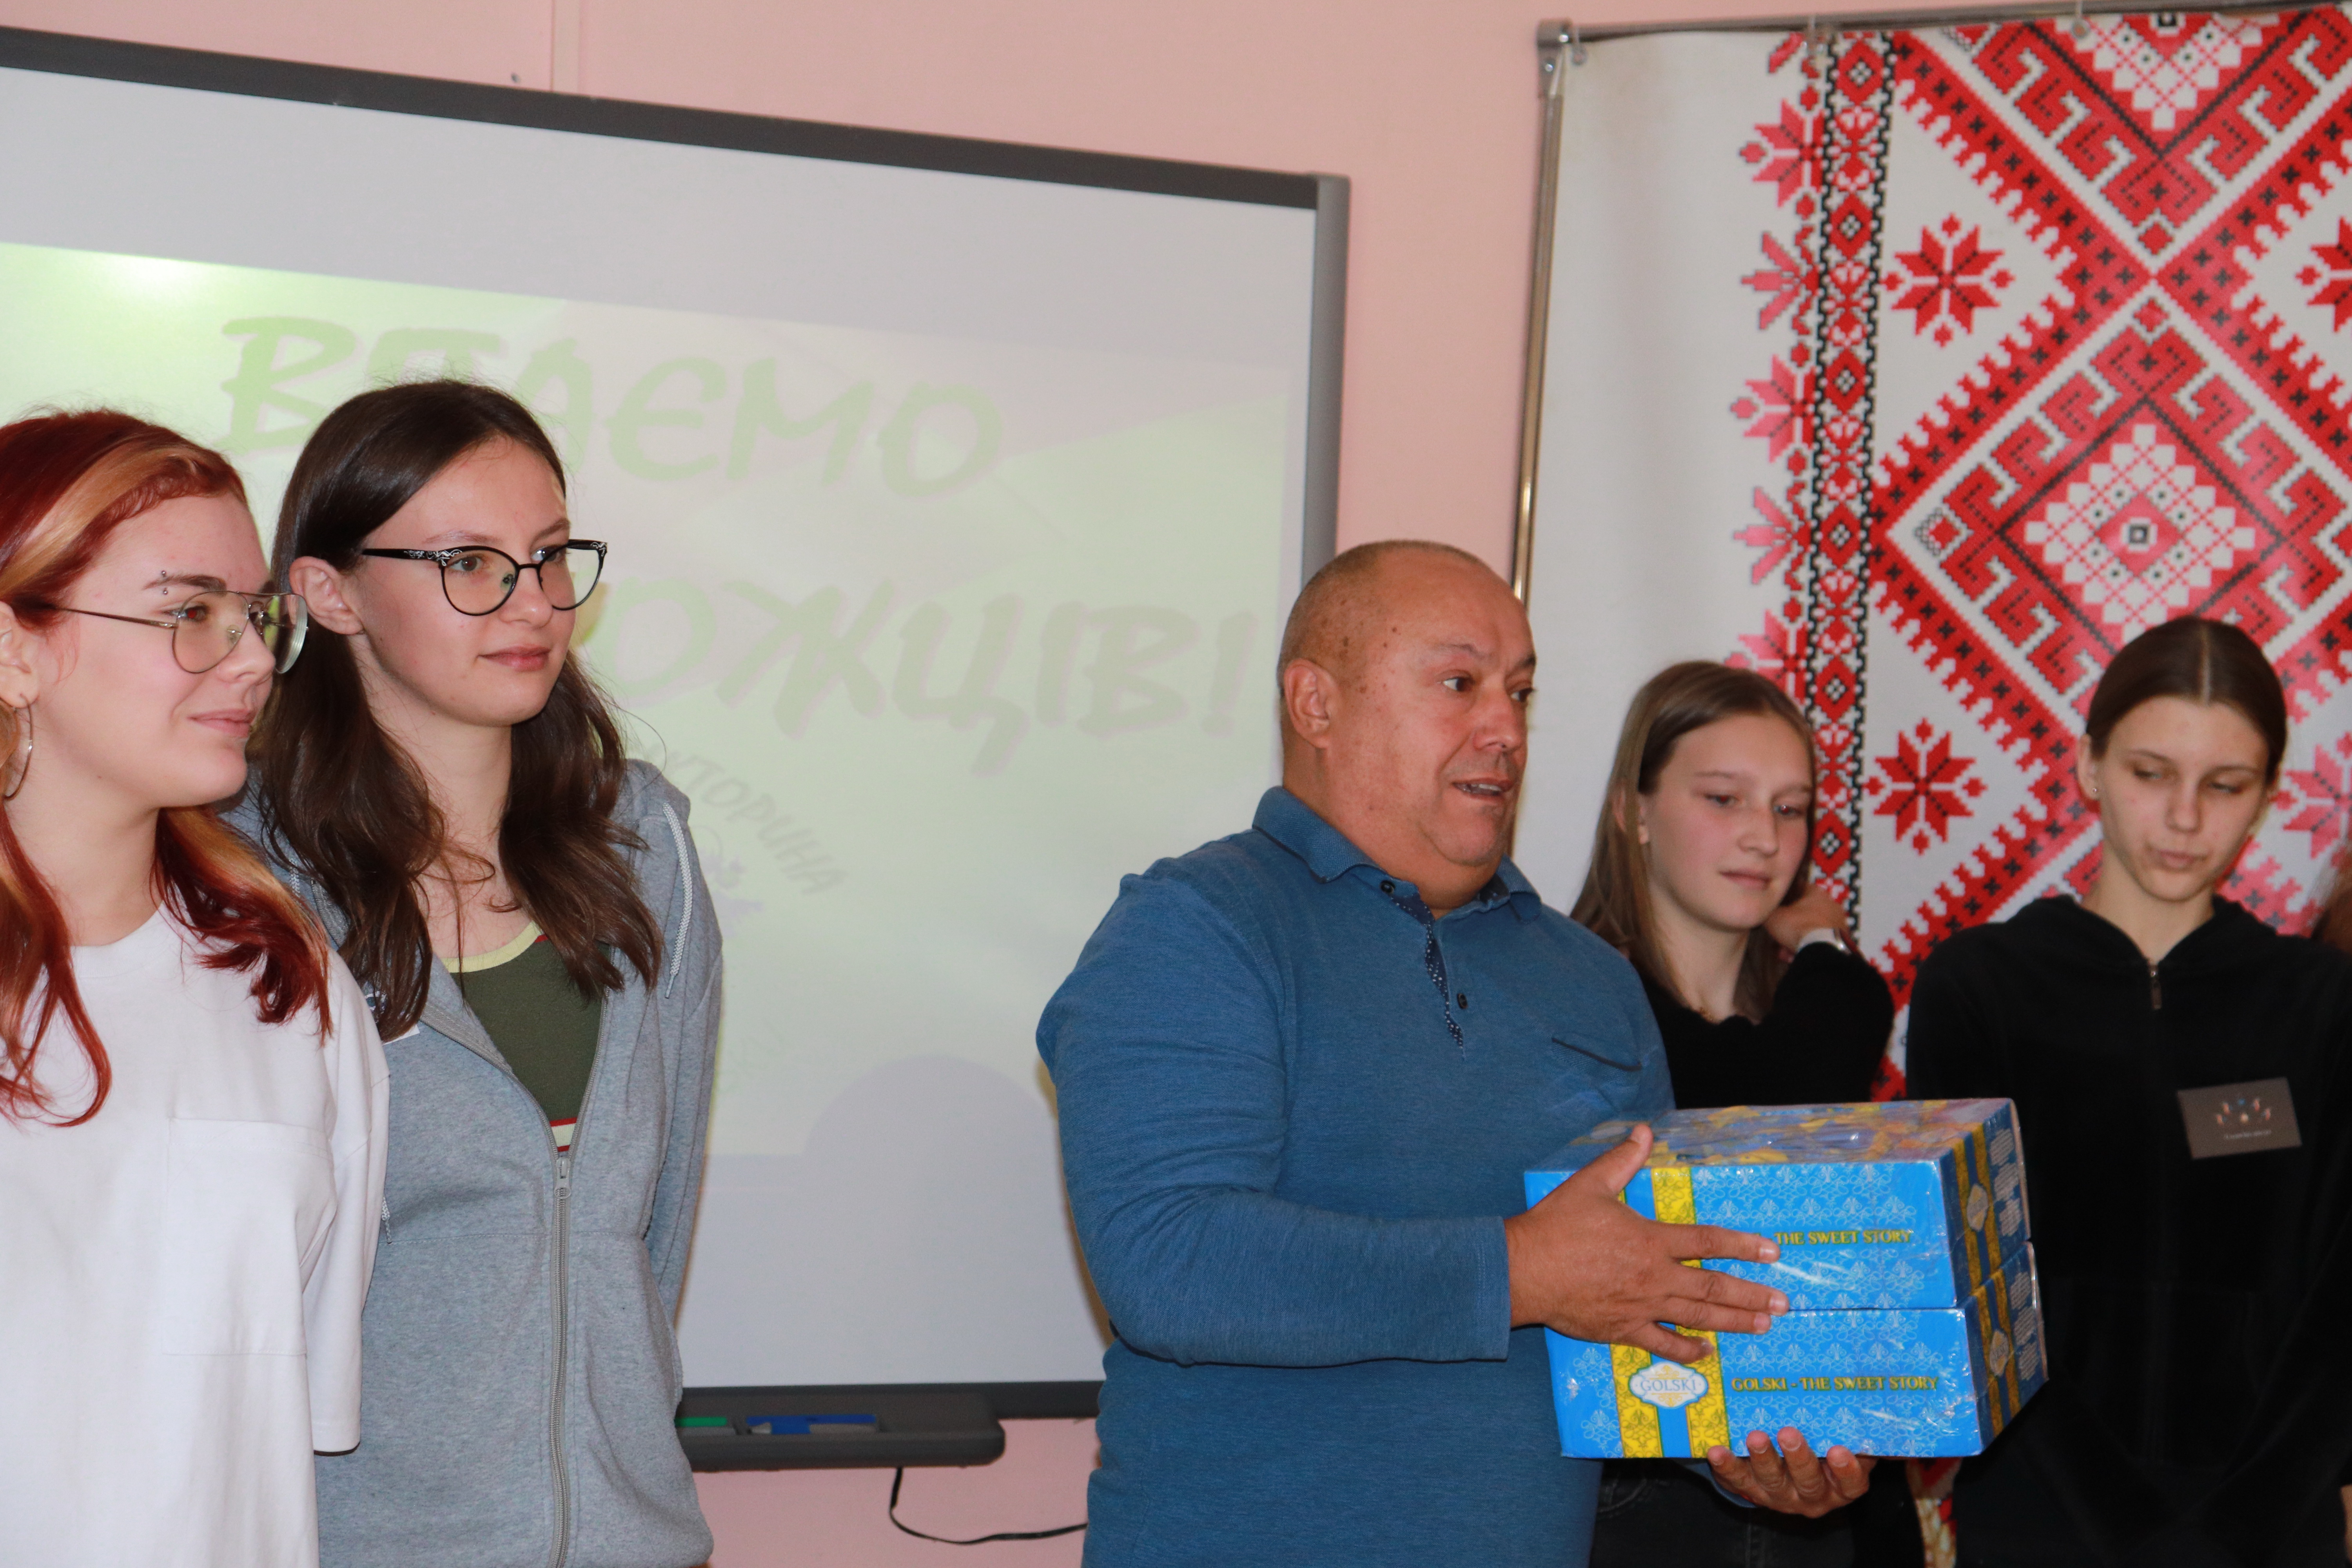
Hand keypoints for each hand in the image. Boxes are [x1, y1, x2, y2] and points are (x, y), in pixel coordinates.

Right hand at [1504, 1124, 1787, 1363]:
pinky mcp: (1623, 1329)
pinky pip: (1664, 1344)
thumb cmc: (1556, 1226)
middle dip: (1751, 1295)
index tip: (1771, 1252)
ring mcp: (1641, 1306)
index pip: (1708, 1241)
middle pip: (1713, 1286)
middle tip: (1782, 1303)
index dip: (1743, 1245)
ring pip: (1698, 1317)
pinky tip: (1708, 1352)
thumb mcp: (1590, 1184)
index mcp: (1650, 1239)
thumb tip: (1645, 1131)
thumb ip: (1623, 1160)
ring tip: (1762, 1325)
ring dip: (1734, 1321)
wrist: (1525, 1270)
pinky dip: (1688, 1350)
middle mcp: (1654, 1276)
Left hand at [1706, 1428, 1875, 1515]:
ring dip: (1763, 1459)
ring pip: (1773, 1482)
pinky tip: (1717, 1450)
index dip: (1847, 1470)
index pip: (1851, 1483)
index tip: (1839, 1450)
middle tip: (1789, 1433)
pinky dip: (1727, 1465)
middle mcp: (1813, 1495)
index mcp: (1840, 1484)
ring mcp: (1781, 1496)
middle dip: (1798, 1458)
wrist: (1787, 1469)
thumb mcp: (1843, 1440)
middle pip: (1809, 1482)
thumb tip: (1875, 1396)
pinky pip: (1737, 1480)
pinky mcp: (1751, 1490)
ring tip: (1755, 1436)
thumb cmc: (1822, 1446)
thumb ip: (1857, 1426)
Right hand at [1763, 885, 1850, 954]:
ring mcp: (1839, 922)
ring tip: (1786, 953)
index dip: (1784, 900)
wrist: (1823, 950)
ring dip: (1799, 939)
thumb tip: (1765, 910)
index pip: (1798, 889)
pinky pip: (1821, 941)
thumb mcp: (1773, 917)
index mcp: (1817, 892)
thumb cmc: (1798, 926)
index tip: (1776, 910)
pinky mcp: (1843, 939)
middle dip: (1791, 926)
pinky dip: (1810, 947)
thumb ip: (1769, 911)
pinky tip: (1798, 956)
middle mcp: (1831, 903)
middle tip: (1779, 938)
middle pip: (1804, 913)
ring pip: (1812, 929)